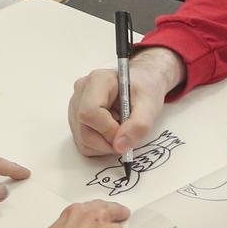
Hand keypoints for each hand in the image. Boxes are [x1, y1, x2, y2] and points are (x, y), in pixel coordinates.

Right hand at [68, 48, 184, 157]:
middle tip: (127, 135)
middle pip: (84, 130)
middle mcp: (81, 92)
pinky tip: (112, 131)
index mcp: (98, 80)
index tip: (125, 132)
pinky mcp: (76, 119)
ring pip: (83, 140)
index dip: (108, 130)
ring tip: (120, 129)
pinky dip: (100, 146)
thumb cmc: (146, 89)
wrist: (143, 85)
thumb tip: (120, 146)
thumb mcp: (151, 105)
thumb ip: (139, 125)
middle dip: (108, 141)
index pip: (90, 112)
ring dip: (105, 145)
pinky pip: (83, 143)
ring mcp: (75, 106)